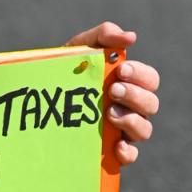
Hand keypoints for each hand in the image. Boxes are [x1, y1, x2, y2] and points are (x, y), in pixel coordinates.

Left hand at [66, 22, 159, 165]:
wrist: (40, 97)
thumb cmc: (67, 69)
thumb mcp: (81, 47)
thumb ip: (104, 35)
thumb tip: (131, 37)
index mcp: (129, 83)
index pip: (150, 80)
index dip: (141, 75)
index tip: (121, 70)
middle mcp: (131, 107)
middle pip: (151, 105)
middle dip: (135, 96)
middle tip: (113, 90)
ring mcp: (122, 130)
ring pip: (144, 130)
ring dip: (131, 120)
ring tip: (109, 112)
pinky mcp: (110, 151)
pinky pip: (130, 156)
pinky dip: (127, 152)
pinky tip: (116, 145)